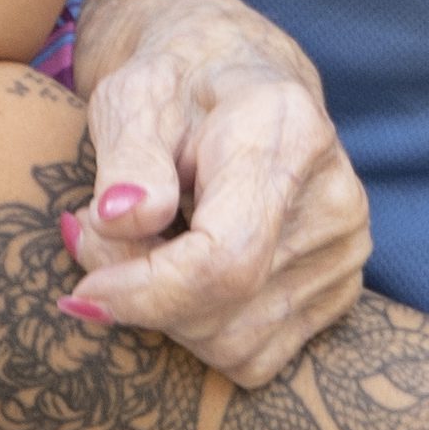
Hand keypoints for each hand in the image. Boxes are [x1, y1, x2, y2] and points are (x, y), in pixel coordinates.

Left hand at [60, 0, 369, 384]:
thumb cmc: (173, 83)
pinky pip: (253, 354)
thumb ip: (127, 156)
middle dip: (141, 293)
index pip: (225, 259)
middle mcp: (335, 197)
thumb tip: (123, 218)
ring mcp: (345, 251)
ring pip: (235, 343)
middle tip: (98, 237)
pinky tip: (184, 267)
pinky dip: (202, 328)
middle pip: (223, 307)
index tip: (83, 289)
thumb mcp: (132, 95)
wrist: (232, 75)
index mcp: (287, 132)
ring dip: (166, 313)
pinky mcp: (339, 290)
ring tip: (142, 244)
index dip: (145, 290)